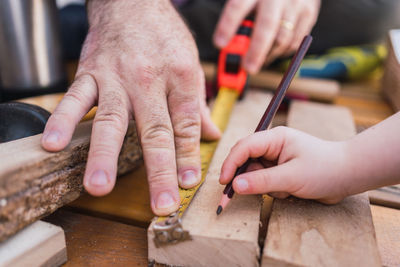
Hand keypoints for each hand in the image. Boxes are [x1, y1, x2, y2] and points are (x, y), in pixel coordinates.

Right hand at [41, 0, 219, 215]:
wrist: (132, 2)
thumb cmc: (164, 36)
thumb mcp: (190, 65)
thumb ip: (198, 105)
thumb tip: (213, 135)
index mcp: (180, 78)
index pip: (186, 126)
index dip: (188, 157)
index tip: (187, 184)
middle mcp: (149, 80)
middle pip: (155, 131)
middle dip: (158, 170)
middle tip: (160, 204)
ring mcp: (117, 77)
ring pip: (112, 120)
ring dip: (104, 155)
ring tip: (99, 185)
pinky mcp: (90, 72)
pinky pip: (75, 98)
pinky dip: (63, 120)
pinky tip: (53, 144)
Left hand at [213, 0, 319, 72]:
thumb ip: (239, 18)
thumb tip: (228, 47)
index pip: (237, 7)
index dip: (228, 26)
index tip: (219, 44)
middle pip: (267, 26)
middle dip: (256, 51)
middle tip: (247, 68)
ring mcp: (296, 4)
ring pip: (283, 39)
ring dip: (268, 55)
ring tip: (257, 61)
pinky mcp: (309, 13)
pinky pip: (295, 42)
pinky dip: (283, 52)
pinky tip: (274, 51)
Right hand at [219, 127, 350, 203]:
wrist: (348, 176)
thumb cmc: (325, 169)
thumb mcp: (292, 177)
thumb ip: (262, 181)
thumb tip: (235, 186)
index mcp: (274, 138)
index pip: (244, 147)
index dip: (231, 163)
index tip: (224, 182)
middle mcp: (272, 146)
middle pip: (245, 161)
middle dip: (245, 179)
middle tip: (234, 196)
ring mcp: (276, 159)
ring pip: (255, 175)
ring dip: (265, 187)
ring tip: (285, 191)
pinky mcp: (280, 171)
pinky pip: (265, 183)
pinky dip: (273, 191)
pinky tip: (290, 192)